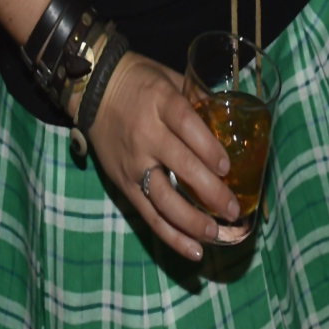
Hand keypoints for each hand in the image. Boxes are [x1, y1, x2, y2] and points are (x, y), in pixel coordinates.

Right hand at [85, 53, 238, 263]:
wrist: (94, 90)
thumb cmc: (141, 80)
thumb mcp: (171, 78)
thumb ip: (198, 100)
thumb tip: (233, 122)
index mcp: (160, 101)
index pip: (186, 124)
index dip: (208, 147)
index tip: (227, 167)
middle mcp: (146, 134)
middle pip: (180, 166)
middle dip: (210, 192)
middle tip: (234, 210)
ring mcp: (133, 162)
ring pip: (163, 198)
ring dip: (192, 221)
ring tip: (216, 234)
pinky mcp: (123, 184)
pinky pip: (148, 215)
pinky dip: (171, 235)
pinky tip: (193, 250)